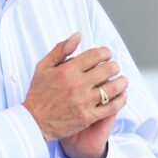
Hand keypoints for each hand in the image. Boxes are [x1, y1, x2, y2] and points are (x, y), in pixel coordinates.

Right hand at [22, 33, 128, 157]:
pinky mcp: (88, 116)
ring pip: (113, 88)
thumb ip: (60, 49)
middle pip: (107, 70)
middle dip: (115, 66)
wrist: (33, 121)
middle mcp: (77, 84)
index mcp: (67, 70)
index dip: (105, 52)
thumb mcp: (43, 67)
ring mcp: (84, 101)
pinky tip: (123, 95)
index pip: (95, 55)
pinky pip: (111, 107)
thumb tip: (77, 35)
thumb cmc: (38, 93)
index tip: (107, 54)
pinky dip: (121, 100)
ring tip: (123, 80)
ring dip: (122, 82)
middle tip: (115, 67)